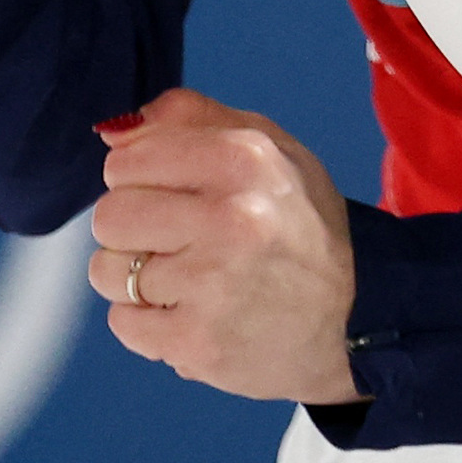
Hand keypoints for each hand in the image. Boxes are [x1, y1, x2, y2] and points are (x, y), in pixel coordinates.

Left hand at [86, 87, 359, 405]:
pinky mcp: (200, 342)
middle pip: (109, 215)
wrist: (355, 319)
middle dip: (129, 229)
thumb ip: (191, 120)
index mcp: (243, 159)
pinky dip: (145, 323)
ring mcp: (213, 285)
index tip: (167, 195)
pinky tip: (186, 314)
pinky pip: (123, 324)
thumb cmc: (299, 226)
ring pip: (106, 272)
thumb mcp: (269, 150)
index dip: (137, 179)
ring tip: (180, 280)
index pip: (125, 161)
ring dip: (132, 278)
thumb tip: (113, 131)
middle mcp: (230, 217)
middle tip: (171, 241)